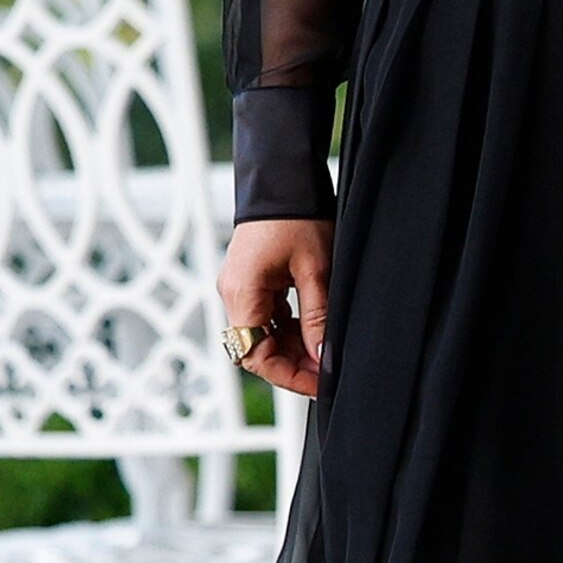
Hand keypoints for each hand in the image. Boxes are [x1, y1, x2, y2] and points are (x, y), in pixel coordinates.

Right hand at [218, 217, 332, 395]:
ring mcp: (241, 288)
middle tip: (328, 371)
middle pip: (258, 348)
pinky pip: (268, 315)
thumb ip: (317, 316)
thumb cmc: (297, 216)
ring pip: (264, 333)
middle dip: (293, 363)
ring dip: (294, 346)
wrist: (283, 179)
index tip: (319, 383)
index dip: (288, 375)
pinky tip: (315, 330)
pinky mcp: (252, 280)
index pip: (256, 355)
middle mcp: (234, 295)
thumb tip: (323, 356)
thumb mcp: (315, 269)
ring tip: (326, 352)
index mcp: (242, 295)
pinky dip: (290, 327)